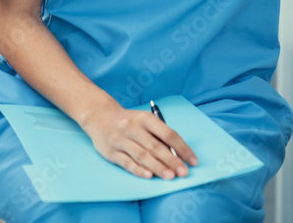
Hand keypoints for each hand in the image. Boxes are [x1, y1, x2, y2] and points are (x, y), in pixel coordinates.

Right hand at [79, 101, 198, 179]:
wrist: (99, 116)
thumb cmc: (129, 121)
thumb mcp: (145, 120)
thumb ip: (159, 135)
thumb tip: (177, 154)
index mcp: (146, 119)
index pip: (169, 134)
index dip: (182, 148)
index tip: (193, 160)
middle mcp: (133, 128)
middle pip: (156, 146)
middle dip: (172, 160)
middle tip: (184, 172)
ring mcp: (121, 140)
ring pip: (142, 155)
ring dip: (157, 167)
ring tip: (170, 176)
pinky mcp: (110, 152)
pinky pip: (126, 162)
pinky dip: (138, 169)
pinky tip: (149, 175)